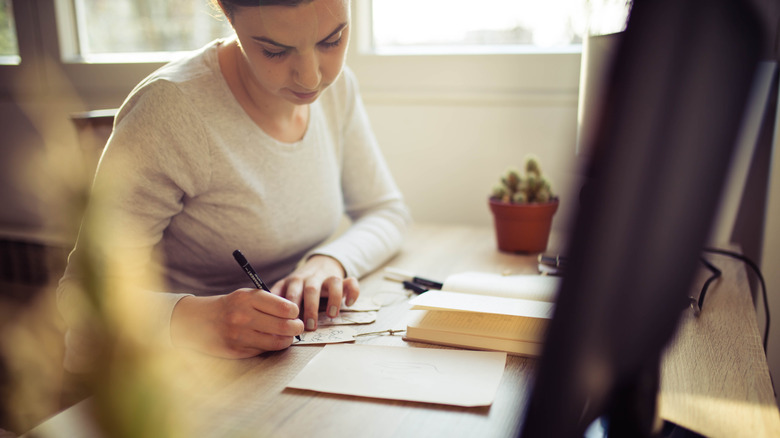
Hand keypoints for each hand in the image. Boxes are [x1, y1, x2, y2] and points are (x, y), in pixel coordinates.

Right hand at [170, 289, 303, 358]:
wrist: (198, 320)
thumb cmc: (230, 306)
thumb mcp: (246, 295)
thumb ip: (269, 302)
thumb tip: (295, 315)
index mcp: (248, 298)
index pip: (285, 308)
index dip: (295, 312)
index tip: (294, 313)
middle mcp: (243, 316)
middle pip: (284, 327)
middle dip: (296, 328)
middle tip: (298, 327)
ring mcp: (239, 336)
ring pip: (277, 342)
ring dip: (287, 340)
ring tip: (287, 336)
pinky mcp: (236, 351)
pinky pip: (264, 350)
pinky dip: (271, 346)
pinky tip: (269, 340)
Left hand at [270, 255, 359, 330]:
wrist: (320, 263)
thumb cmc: (300, 284)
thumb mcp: (285, 288)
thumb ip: (277, 300)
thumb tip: (269, 321)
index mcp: (294, 281)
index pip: (290, 293)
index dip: (289, 310)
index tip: (289, 325)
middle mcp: (311, 278)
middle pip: (310, 290)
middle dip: (310, 308)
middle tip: (309, 326)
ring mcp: (327, 277)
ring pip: (332, 283)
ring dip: (333, 300)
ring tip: (331, 316)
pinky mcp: (342, 278)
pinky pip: (351, 282)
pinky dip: (352, 292)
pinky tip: (349, 304)